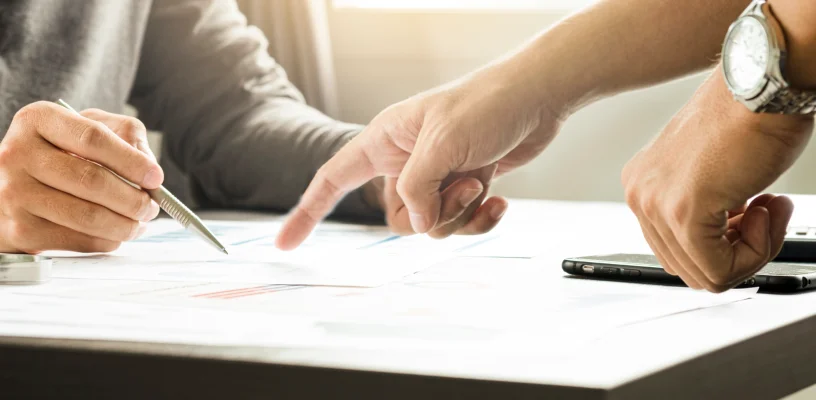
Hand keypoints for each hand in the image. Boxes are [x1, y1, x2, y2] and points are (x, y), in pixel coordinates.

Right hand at [0, 102, 163, 253]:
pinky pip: (77, 240)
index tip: (155, 177)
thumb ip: (126, 136)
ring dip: (125, 224)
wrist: (18, 182)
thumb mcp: (92, 126)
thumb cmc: (63, 151)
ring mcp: (14, 194)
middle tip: (151, 206)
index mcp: (39, 120)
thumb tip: (149, 169)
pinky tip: (116, 233)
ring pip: (86, 216)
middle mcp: (18, 154)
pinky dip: (107, 240)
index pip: (93, 138)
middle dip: (133, 199)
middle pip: (91, 180)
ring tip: (139, 221)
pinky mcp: (19, 229)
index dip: (131, 161)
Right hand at [277, 66, 566, 249]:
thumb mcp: (441, 145)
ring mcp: (436, 176)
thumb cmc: (486, 104)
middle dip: (431, 214)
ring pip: (431, 225)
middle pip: (397, 217)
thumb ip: (417, 189)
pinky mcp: (463, 185)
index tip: (286, 242)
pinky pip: (461, 222)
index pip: (333, 178)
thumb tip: (415, 226)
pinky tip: (499, 202)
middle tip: (459, 187)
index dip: (307, 211)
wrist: (537, 98)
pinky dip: (480, 219)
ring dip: (459, 212)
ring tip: (479, 182)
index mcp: (384, 141)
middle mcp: (405, 161)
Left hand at [622, 69, 812, 291]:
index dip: (725, 243)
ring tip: (769, 207)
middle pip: (688, 265)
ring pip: (705, 273)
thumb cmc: (749, 118)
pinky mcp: (683, 212)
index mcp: (643, 184)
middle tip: (767, 213)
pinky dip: (756, 252)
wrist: (763, 84)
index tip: (753, 214)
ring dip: (751, 250)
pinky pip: (719, 270)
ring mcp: (656, 204)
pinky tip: (768, 208)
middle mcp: (640, 194)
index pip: (675, 249)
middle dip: (738, 250)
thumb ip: (704, 210)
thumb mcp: (713, 175)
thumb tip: (718, 246)